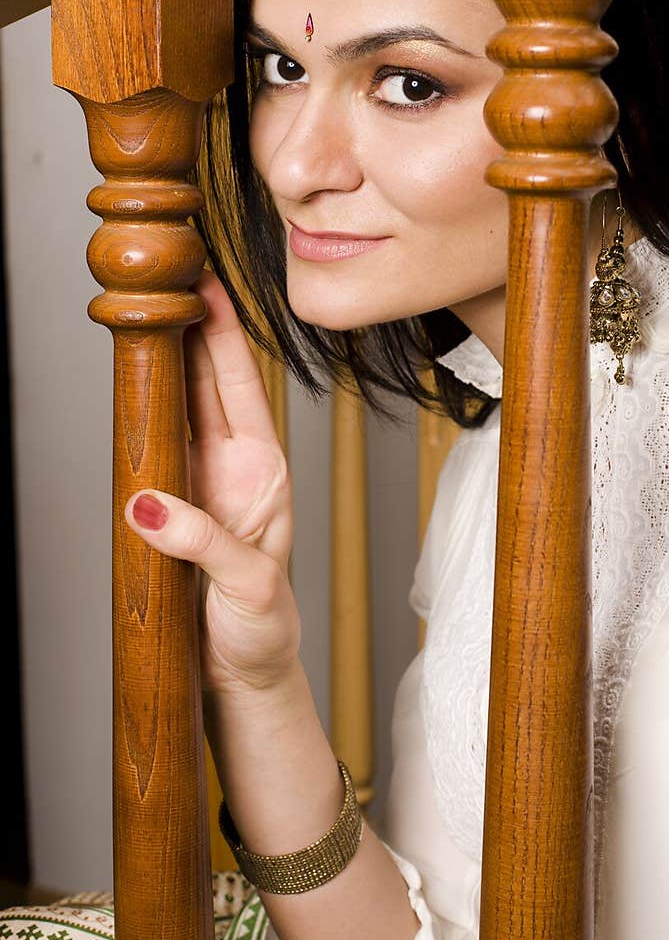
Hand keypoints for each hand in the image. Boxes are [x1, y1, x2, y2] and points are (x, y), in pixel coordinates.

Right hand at [123, 269, 300, 695]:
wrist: (245, 669)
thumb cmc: (261, 629)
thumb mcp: (245, 589)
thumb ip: (203, 545)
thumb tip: (146, 504)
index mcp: (263, 474)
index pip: (240, 387)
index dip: (222, 334)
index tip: (205, 284)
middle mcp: (237, 466)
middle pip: (210, 380)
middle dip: (191, 324)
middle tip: (170, 270)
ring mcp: (205, 479)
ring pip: (183, 402)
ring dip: (167, 354)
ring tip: (148, 302)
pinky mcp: (177, 499)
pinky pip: (160, 439)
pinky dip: (147, 402)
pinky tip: (134, 372)